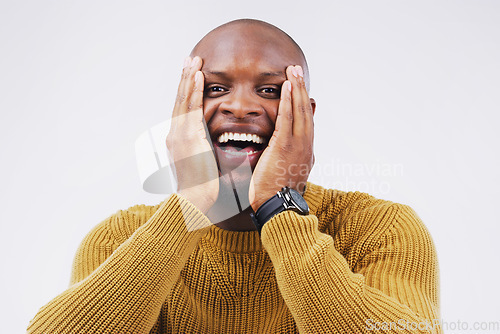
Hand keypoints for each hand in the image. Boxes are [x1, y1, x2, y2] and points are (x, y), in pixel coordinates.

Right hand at [166, 56, 218, 212]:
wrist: (194, 199)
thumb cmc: (200, 187)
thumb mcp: (201, 164)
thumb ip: (204, 151)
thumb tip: (212, 146)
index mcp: (178, 140)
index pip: (182, 110)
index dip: (185, 92)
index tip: (190, 77)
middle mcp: (175, 134)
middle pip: (179, 100)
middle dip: (184, 79)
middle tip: (189, 60)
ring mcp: (179, 133)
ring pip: (183, 99)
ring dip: (189, 78)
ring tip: (193, 60)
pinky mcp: (188, 135)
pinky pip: (192, 107)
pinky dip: (194, 90)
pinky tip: (199, 76)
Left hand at [249, 65, 314, 210]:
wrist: (278, 208)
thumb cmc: (275, 196)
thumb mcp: (285, 175)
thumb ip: (283, 161)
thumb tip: (278, 155)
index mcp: (305, 153)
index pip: (306, 123)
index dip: (303, 104)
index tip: (299, 90)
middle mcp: (306, 146)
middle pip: (306, 111)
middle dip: (301, 90)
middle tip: (297, 71)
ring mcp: (298, 145)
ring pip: (300, 111)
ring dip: (297, 89)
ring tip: (293, 71)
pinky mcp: (285, 146)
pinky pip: (288, 119)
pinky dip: (288, 101)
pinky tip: (286, 87)